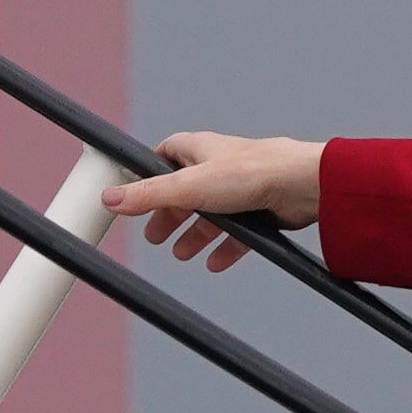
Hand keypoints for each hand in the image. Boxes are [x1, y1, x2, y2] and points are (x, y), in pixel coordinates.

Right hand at [100, 132, 326, 272]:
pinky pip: (238, 233)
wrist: (302, 185)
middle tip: (154, 236)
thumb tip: (109, 198)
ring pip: (211, 214)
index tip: (133, 196)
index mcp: (199, 150)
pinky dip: (224, 247)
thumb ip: (148, 196)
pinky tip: (214, 263)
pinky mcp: (261, 211)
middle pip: (185, 191)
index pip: (164, 156)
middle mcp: (219, 166)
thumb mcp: (187, 186)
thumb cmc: (251, 171)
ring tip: (181, 253)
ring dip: (195, 234)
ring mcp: (241, 189)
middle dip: (169, 214)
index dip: (148, 176)